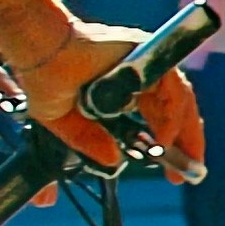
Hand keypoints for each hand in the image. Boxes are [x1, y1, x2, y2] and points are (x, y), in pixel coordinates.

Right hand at [0, 13, 202, 178]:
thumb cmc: (44, 78)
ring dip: (183, 134)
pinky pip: (171, 88)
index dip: (167, 143)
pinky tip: (163, 140)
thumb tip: (112, 162)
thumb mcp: (64, 122)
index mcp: (121, 90)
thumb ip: (89, 141)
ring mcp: (144, 64)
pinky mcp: (147, 55)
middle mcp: (138, 77)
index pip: (157, 117)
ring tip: (180, 163)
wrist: (38, 51)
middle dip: (184, 144)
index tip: (172, 171)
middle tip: (186, 174)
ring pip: (179, 100)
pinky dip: (172, 116)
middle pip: (174, 110)